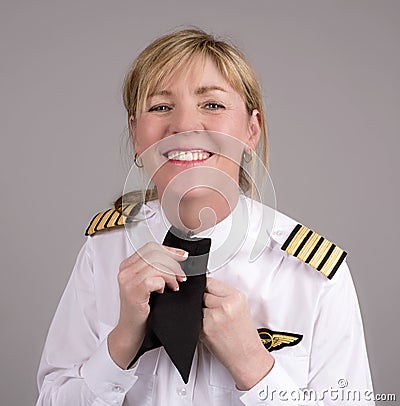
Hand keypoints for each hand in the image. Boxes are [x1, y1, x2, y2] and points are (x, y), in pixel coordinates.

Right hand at [108, 242, 187, 368]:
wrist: (131, 332)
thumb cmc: (142, 310)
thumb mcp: (149, 284)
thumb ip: (156, 269)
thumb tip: (177, 258)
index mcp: (127, 266)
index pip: (151, 247)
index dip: (170, 250)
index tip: (183, 256)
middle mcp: (125, 271)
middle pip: (155, 253)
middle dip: (173, 263)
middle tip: (181, 275)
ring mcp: (128, 281)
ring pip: (157, 265)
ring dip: (171, 274)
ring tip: (174, 286)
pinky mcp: (133, 291)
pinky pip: (155, 279)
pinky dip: (164, 283)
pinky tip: (164, 291)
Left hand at [201, 277, 273, 389]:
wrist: (247, 357)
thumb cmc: (244, 334)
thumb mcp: (241, 307)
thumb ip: (224, 295)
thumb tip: (204, 288)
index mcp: (236, 297)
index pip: (210, 282)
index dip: (206, 288)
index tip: (206, 293)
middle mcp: (225, 305)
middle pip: (202, 293)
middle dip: (204, 301)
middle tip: (214, 312)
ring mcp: (214, 316)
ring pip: (196, 306)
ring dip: (200, 313)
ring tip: (214, 321)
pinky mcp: (205, 328)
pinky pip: (195, 320)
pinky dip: (199, 324)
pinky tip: (211, 329)